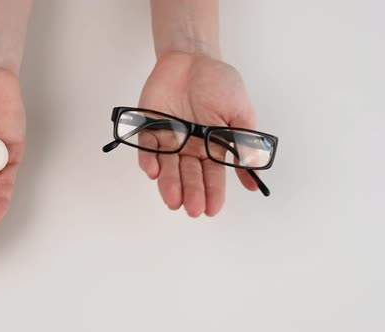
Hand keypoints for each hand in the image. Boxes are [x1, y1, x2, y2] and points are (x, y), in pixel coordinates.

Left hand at [138, 51, 257, 216]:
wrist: (192, 57)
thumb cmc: (219, 84)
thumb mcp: (240, 113)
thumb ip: (245, 142)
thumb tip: (255, 175)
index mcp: (211, 147)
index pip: (212, 176)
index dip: (212, 193)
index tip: (211, 209)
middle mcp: (188, 148)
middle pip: (189, 175)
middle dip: (191, 192)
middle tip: (192, 209)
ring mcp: (167, 139)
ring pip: (167, 167)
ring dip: (169, 184)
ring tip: (173, 200)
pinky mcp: (148, 128)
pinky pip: (146, 147)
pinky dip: (148, 159)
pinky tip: (152, 172)